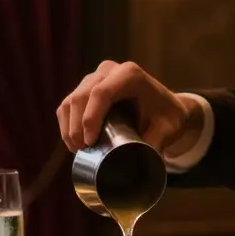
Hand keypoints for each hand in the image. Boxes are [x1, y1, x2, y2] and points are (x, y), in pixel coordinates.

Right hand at [56, 60, 199, 154]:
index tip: (91, 143)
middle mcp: (110, 70)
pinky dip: (66, 124)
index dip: (90, 118)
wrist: (166, 107)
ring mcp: (95, 77)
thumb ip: (156, 144)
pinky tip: (72, 141)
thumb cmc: (168, 117)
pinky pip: (68, 104)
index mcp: (130, 74)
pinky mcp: (86, 87)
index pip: (101, 93)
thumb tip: (138, 165)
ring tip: (78, 150)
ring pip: (71, 101)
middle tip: (83, 151)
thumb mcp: (168, 130)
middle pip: (81, 97)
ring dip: (69, 127)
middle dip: (77, 127)